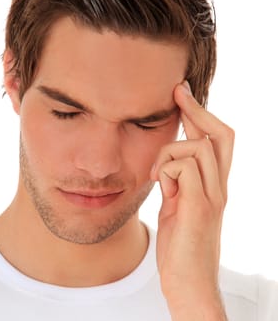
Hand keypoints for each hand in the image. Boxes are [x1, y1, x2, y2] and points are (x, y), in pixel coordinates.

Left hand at [150, 81, 233, 318]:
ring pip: (198, 146)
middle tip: (177, 93)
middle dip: (197, 109)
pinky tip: (159, 188)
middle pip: (220, 134)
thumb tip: (169, 161)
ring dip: (168, 154)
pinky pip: (184, 169)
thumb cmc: (180, 247)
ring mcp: (212, 197)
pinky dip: (166, 170)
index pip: (217, 140)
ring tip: (157, 178)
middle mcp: (219, 187)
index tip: (181, 93)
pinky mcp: (199, 208)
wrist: (188, 283)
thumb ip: (178, 182)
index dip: (201, 113)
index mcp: (213, 186)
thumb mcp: (177, 206)